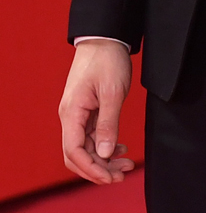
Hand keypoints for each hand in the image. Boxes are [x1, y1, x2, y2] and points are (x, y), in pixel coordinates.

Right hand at [59, 39, 133, 183]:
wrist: (105, 36)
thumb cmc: (107, 59)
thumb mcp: (112, 92)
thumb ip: (108, 123)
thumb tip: (105, 153)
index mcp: (72, 112)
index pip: (74, 151)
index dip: (91, 169)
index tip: (111, 176)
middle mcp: (71, 116)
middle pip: (78, 154)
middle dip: (98, 168)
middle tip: (122, 173)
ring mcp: (78, 113)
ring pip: (87, 146)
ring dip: (104, 158)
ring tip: (126, 163)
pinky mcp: (87, 110)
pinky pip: (92, 135)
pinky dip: (105, 145)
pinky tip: (120, 148)